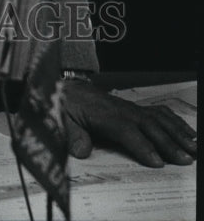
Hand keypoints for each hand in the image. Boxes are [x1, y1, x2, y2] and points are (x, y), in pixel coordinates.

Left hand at [62, 80, 195, 167]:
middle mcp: (120, 108)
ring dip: (177, 133)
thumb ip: (71, 135)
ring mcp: (129, 107)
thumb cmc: (66, 106)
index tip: (157, 162)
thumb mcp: (61, 119)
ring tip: (193, 148)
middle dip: (168, 143)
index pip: (125, 129)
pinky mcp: (134, 108)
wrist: (67, 88)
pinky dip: (175, 121)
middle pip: (148, 125)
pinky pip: (158, 112)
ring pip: (157, 118)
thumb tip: (81, 151)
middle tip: (185, 160)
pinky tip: (187, 132)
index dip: (142, 145)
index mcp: (102, 113)